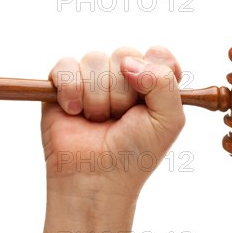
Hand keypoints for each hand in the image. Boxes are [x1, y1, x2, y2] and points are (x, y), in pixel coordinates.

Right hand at [40, 46, 185, 199]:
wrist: (96, 178)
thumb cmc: (135, 155)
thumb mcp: (169, 120)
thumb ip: (165, 82)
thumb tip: (129, 61)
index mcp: (152, 85)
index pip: (157, 54)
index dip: (153, 71)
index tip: (148, 99)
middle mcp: (123, 79)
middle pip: (125, 55)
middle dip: (123, 93)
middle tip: (120, 120)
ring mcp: (92, 81)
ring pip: (95, 59)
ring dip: (97, 97)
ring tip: (97, 121)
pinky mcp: (62, 85)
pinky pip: (66, 66)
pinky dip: (71, 90)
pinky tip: (74, 113)